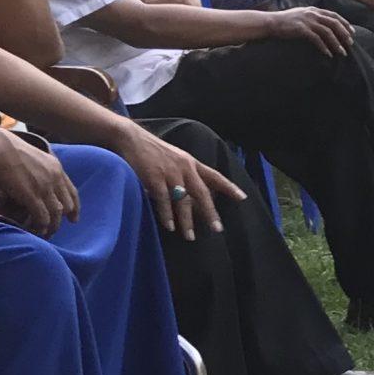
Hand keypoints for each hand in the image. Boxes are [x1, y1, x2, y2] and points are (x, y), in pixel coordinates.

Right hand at [0, 123, 76, 236]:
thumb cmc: (10, 151)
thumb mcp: (35, 158)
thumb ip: (42, 171)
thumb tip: (38, 182)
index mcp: (57, 169)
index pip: (72, 192)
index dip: (75, 207)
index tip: (74, 219)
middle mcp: (55, 179)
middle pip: (67, 205)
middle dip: (63, 219)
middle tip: (55, 229)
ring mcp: (44, 188)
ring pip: (56, 214)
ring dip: (51, 226)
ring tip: (45, 234)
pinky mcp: (31, 196)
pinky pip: (42, 216)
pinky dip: (40, 226)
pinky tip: (36, 231)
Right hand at [117, 128, 243, 240]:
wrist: (132, 138)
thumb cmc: (153, 151)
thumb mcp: (175, 158)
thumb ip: (185, 173)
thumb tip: (193, 193)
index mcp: (191, 162)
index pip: (214, 176)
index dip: (228, 187)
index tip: (242, 198)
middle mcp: (185, 167)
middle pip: (202, 193)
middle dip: (210, 212)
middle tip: (217, 229)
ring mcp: (170, 173)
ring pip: (182, 200)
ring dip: (186, 220)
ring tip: (190, 236)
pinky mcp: (154, 177)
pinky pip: (163, 199)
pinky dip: (167, 214)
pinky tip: (170, 226)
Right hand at [268, 7, 354, 56]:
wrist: (271, 23)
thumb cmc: (286, 21)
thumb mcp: (302, 15)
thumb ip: (313, 17)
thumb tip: (324, 25)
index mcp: (314, 10)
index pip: (334, 15)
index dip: (345, 23)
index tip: (352, 32)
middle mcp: (312, 14)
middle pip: (334, 23)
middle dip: (344, 34)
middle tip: (351, 43)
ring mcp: (307, 21)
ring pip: (328, 32)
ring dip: (336, 43)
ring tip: (342, 52)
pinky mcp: (301, 29)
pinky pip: (317, 39)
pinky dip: (324, 47)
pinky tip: (328, 54)